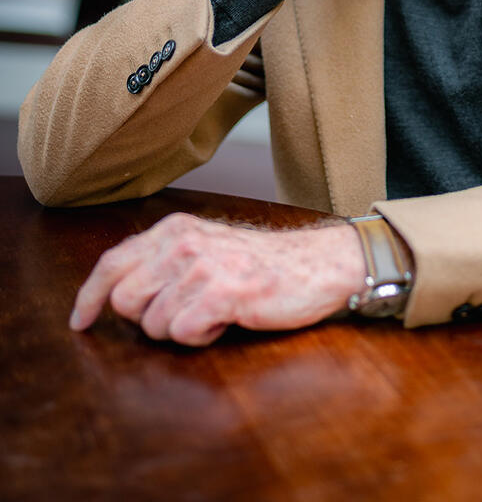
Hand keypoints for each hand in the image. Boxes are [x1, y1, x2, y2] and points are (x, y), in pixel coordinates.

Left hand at [69, 212, 364, 345]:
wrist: (317, 264)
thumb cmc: (259, 264)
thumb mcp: (205, 247)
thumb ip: (162, 261)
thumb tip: (115, 292)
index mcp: (174, 229)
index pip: (112, 262)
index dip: (89, 296)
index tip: (80, 322)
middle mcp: (182, 242)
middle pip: (125, 301)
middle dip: (149, 319)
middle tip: (186, 312)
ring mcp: (201, 266)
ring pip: (154, 324)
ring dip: (181, 330)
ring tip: (214, 312)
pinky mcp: (222, 292)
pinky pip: (184, 333)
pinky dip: (202, 336)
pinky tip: (225, 320)